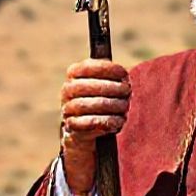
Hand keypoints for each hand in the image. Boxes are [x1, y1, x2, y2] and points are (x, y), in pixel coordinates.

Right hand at [59, 59, 130, 193]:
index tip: (124, 73)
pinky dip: (109, 121)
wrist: (83, 128)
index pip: (88, 66)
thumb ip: (110, 76)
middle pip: (92, 86)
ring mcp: (68, 108)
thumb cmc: (98, 99)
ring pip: (93, 104)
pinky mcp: (72, 126)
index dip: (108, 69)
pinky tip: (119, 120)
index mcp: (74, 74)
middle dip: (114, 88)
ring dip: (113, 105)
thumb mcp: (102, 83)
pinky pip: (92, 123)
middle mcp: (67, 90)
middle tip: (127, 91)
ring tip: (125, 106)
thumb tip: (124, 77)